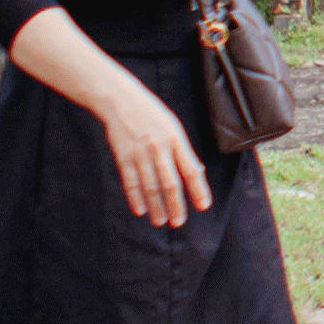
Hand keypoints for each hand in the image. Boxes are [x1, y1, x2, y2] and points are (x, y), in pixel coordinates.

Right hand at [99, 81, 211, 227]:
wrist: (121, 101)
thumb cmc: (152, 115)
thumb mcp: (173, 128)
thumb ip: (183, 151)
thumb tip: (196, 173)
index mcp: (176, 140)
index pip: (191, 170)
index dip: (198, 190)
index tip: (203, 206)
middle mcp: (159, 149)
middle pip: (170, 183)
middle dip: (175, 205)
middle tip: (178, 222)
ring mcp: (140, 154)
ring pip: (150, 187)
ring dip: (156, 207)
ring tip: (160, 221)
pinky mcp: (123, 157)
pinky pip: (131, 182)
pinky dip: (135, 198)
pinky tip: (140, 210)